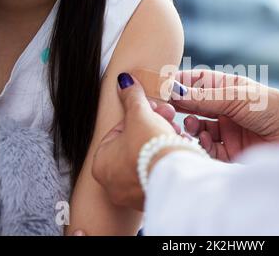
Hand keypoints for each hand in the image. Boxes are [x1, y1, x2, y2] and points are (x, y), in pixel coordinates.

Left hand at [92, 73, 179, 210]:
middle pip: (133, 145)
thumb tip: (124, 81)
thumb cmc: (150, 148)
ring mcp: (131, 193)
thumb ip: (131, 97)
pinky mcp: (152, 197)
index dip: (137, 117)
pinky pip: (157, 172)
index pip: (118, 132)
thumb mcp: (139, 115)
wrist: (175, 176)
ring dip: (161, 141)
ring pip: (147, 159)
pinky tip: (178, 148)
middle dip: (152, 127)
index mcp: (100, 163)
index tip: (152, 110)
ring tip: (175, 133)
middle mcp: (112, 183)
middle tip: (166, 117)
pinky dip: (166, 159)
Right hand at [172, 70, 278, 161]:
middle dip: (179, 109)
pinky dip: (201, 145)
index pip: (195, 83)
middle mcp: (224, 108)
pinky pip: (208, 149)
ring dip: (189, 127)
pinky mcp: (230, 151)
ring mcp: (226, 130)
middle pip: (193, 107)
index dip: (178, 85)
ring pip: (197, 129)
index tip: (160, 87)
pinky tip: (202, 140)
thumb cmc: (272, 107)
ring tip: (189, 126)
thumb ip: (204, 97)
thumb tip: (173, 91)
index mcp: (226, 88)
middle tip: (167, 111)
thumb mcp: (235, 97)